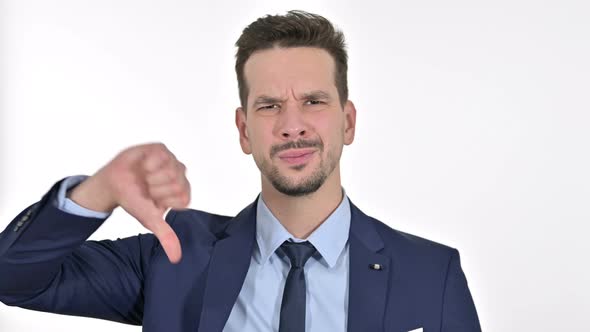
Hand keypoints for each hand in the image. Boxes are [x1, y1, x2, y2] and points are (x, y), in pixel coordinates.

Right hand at [70, 142, 189, 262]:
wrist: (113, 185)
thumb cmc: (133, 200)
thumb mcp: (150, 220)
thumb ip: (166, 237)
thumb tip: (176, 259)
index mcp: (182, 193)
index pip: (182, 198)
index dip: (163, 200)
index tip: (152, 199)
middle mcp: (180, 176)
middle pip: (177, 183)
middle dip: (156, 188)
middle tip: (146, 188)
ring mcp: (172, 161)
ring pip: (170, 170)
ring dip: (151, 176)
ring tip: (144, 176)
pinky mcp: (161, 149)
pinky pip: (161, 156)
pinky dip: (148, 163)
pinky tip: (143, 165)